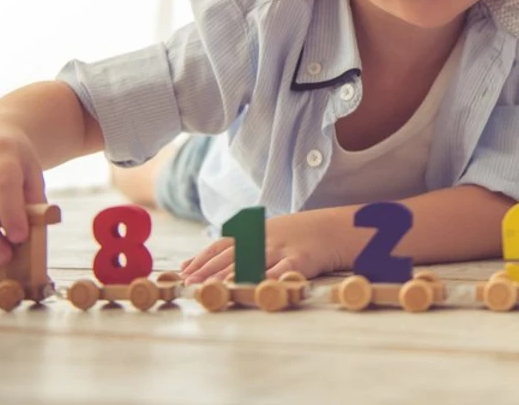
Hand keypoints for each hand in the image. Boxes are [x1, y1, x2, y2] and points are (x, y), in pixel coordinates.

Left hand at [181, 211, 344, 283]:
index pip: (222, 245)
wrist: (334, 229)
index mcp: (255, 232)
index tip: (184, 272)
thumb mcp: (268, 233)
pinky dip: (264, 281)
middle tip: (190, 285)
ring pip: (250, 264)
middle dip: (208, 271)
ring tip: (211, 289)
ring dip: (228, 277)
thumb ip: (241, 245)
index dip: (202, 259)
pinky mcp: (298, 261)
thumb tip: (207, 261)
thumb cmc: (298, 234)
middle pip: (231, 256)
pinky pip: (278, 273)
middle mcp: (264, 239)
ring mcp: (281, 249)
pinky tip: (251, 289)